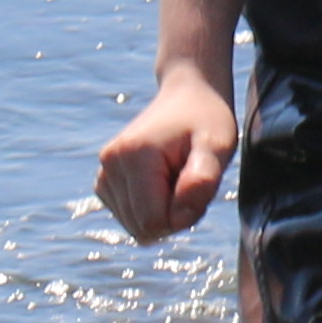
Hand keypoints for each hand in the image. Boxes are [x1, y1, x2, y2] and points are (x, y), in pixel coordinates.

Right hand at [93, 71, 239, 242]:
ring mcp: (103, 172)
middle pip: (142, 227)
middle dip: (174, 216)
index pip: (153, 221)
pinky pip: (129, 218)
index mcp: (135, 155)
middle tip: (191, 180)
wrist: (187, 95)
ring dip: (163, 213)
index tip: (201, 187)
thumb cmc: (206, 119)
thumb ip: (202, 180)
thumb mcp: (218, 144)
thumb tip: (179, 217)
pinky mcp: (104, 181)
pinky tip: (164, 182)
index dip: (184, 217)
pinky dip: (150, 210)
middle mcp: (110, 164)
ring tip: (178, 178)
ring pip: (135, 227)